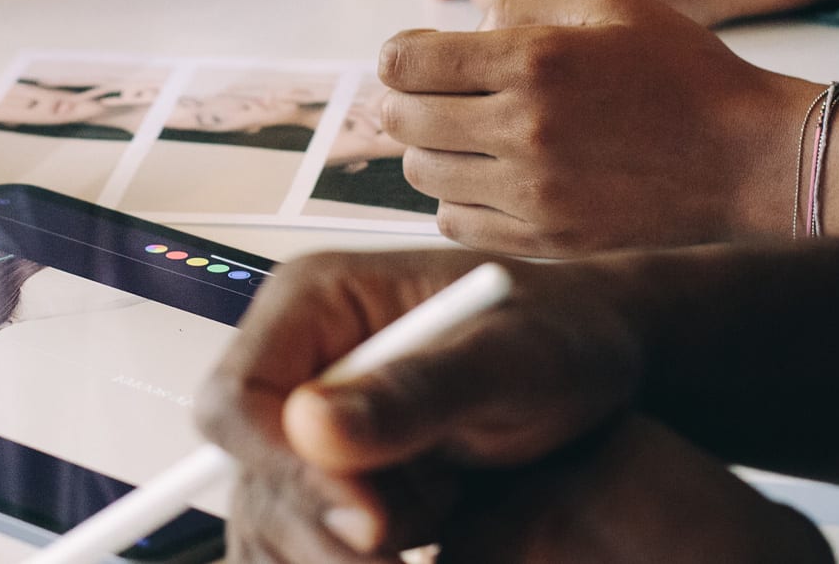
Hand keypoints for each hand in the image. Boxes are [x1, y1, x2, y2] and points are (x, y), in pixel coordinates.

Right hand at [202, 251, 824, 562]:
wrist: (602, 363)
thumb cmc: (565, 337)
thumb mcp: (511, 359)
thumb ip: (417, 391)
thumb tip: (310, 425)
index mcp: (313, 301)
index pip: (236, 399)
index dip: (283, 470)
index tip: (368, 522)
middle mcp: (295, 360)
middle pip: (246, 472)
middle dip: (321, 528)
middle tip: (407, 548)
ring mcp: (306, 425)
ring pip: (268, 520)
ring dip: (342, 552)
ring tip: (442, 516)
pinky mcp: (330, 478)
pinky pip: (298, 542)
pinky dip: (343, 562)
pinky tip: (417, 547)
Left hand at [377, 0, 811, 255]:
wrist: (746, 156)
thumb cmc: (682, 69)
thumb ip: (523, 4)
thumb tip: (464, 33)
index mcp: (534, 60)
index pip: (407, 64)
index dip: (399, 57)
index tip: (413, 57)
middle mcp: (524, 128)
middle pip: (404, 121)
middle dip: (406, 102)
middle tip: (428, 94)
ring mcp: (534, 192)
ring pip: (424, 174)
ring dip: (429, 150)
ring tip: (462, 135)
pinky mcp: (547, 239)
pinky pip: (455, 223)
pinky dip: (455, 198)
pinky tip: (485, 176)